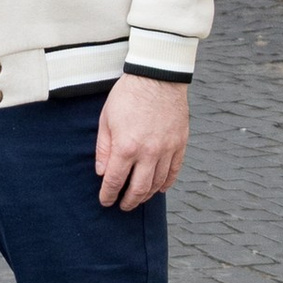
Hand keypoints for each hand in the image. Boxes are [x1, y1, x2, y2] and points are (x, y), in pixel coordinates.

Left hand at [95, 74, 187, 210]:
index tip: (105, 201)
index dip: (108, 195)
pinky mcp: (180, 144)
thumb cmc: (128, 95)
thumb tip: (102, 172)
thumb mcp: (107, 119)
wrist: (158, 77)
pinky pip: (174, 171)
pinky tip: (159, 188)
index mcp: (126, 146)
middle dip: (128, 201)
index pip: (115, 181)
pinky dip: (166, 183)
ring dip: (146, 195)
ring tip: (138, 198)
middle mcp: (148, 152)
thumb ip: (104, 148)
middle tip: (122, 206)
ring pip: (158, 183)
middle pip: (138, 189)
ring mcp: (167, 149)